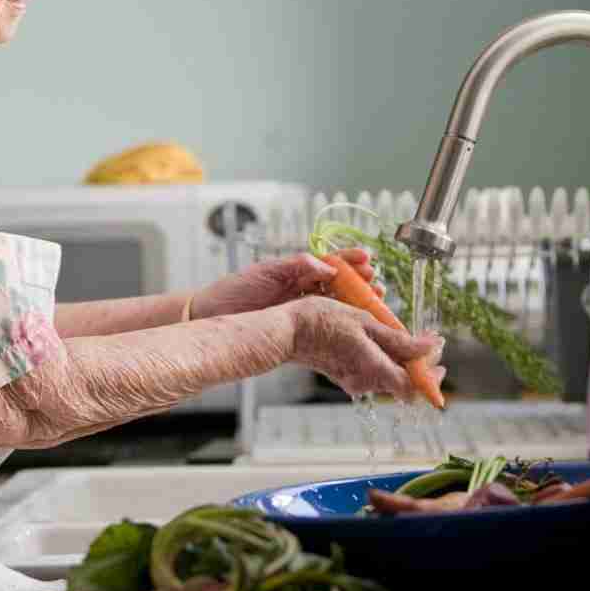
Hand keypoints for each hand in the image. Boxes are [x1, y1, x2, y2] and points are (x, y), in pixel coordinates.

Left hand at [192, 248, 379, 320]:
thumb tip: (326, 265)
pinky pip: (325, 327)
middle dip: (361, 283)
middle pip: (341, 285)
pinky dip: (342, 326)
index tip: (367, 260)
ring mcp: (303, 310)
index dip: (351, 261)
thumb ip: (296, 266)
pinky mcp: (298, 330)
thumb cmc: (234, 290)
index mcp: (297, 271)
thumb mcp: (266, 272)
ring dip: (358, 304)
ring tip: (375, 303)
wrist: (212, 317)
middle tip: (377, 285)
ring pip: (338, 306)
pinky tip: (356, 328)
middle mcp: (304, 290)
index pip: (331, 262)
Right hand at [285, 296, 445, 401]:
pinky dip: (384, 357)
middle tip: (428, 343)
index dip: (431, 375)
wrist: (287, 330)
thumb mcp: (365, 323)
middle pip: (403, 383)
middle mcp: (365, 382)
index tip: (440, 355)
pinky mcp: (344, 375)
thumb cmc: (323, 321)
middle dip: (420, 365)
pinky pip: (373, 371)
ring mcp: (353, 380)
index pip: (414, 387)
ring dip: (402, 359)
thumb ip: (398, 340)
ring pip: (389, 376)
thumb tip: (430, 348)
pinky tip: (381, 338)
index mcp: (374, 369)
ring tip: (405, 335)